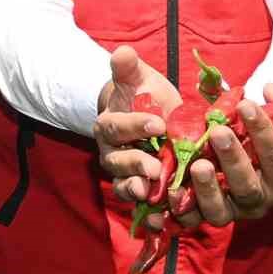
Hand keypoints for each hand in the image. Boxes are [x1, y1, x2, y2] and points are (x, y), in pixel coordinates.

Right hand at [93, 46, 181, 203]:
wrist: (147, 120)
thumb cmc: (144, 98)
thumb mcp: (138, 80)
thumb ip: (128, 69)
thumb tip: (123, 51)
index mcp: (109, 125)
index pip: (116, 126)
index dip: (135, 125)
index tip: (159, 123)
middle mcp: (112, 153)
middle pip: (117, 161)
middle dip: (136, 163)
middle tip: (156, 166)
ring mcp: (125, 176)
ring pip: (125, 186)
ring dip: (137, 191)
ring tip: (152, 194)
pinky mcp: (142, 193)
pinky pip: (141, 208)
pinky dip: (150, 217)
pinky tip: (164, 222)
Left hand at [173, 85, 272, 227]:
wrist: (243, 160)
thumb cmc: (261, 137)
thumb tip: (272, 91)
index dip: (263, 131)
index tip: (246, 104)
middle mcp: (258, 201)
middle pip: (247, 187)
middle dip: (233, 159)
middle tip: (218, 132)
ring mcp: (230, 211)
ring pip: (220, 209)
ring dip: (208, 188)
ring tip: (197, 164)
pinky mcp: (204, 216)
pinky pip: (191, 220)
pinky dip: (180, 210)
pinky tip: (171, 192)